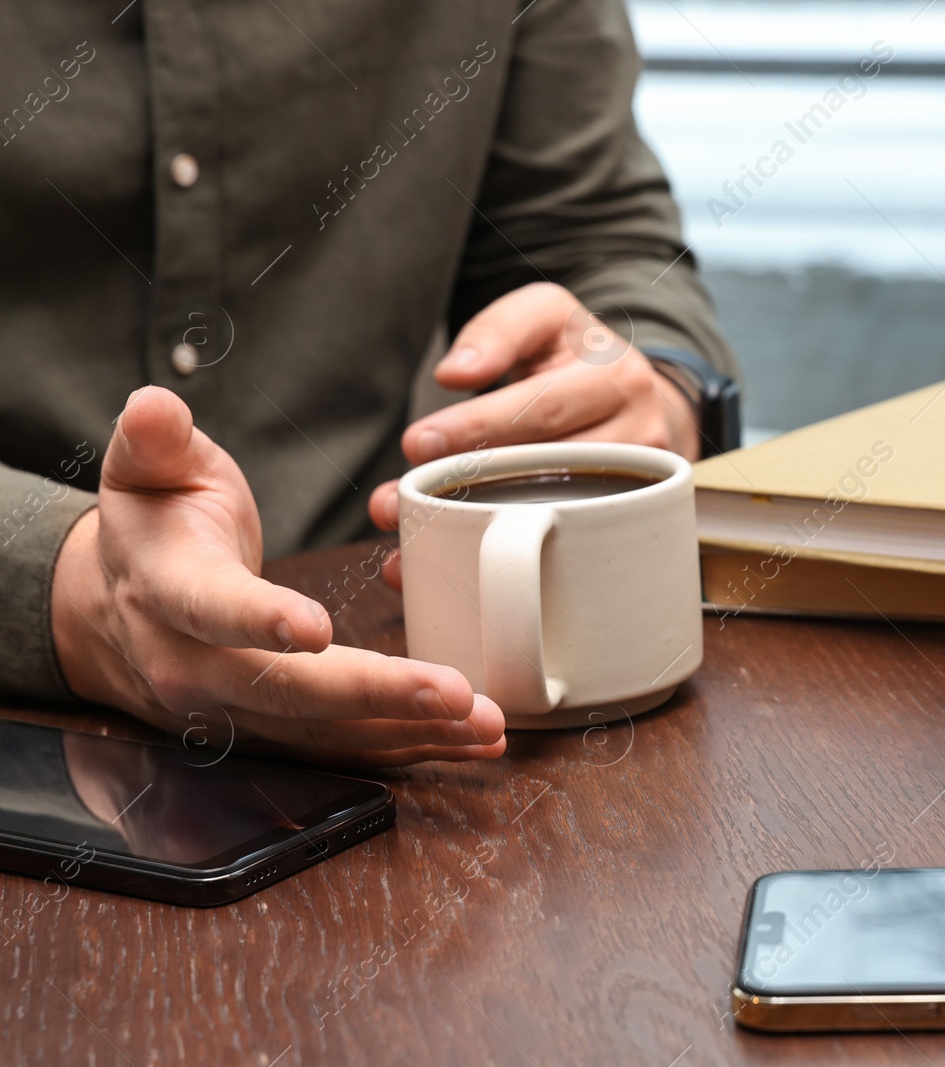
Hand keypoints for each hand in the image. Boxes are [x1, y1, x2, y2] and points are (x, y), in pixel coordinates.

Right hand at [50, 387, 505, 765]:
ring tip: (485, 724)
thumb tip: (155, 406)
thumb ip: (154, 441)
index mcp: (167, 589)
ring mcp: (233, 710)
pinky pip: (344, 745)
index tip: (316, 628)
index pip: (211, 609)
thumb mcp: (146, 471)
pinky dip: (410, 746)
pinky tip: (470, 739)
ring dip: (412, 731)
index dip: (260, 620)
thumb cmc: (156, 524)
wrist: (115, 604)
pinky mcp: (273, 730)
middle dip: (377, 695)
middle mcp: (194, 666)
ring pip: (326, 731)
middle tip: (456, 695)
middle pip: (288, 691)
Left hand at [366, 284, 699, 586]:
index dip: (478, 427)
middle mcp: (640, 432)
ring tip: (416, 535)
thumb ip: (498, 330)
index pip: (542, 407)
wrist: (637, 401)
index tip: (417, 444)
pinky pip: (566, 543)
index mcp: (616, 375)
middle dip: (470, 485)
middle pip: (547, 468)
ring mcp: (640, 485)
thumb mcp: (543, 317)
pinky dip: (509, 558)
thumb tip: (456, 373)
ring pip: (556, 514)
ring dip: (482, 528)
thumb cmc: (576, 358)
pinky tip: (458, 566)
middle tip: (404, 497)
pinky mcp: (633, 521)